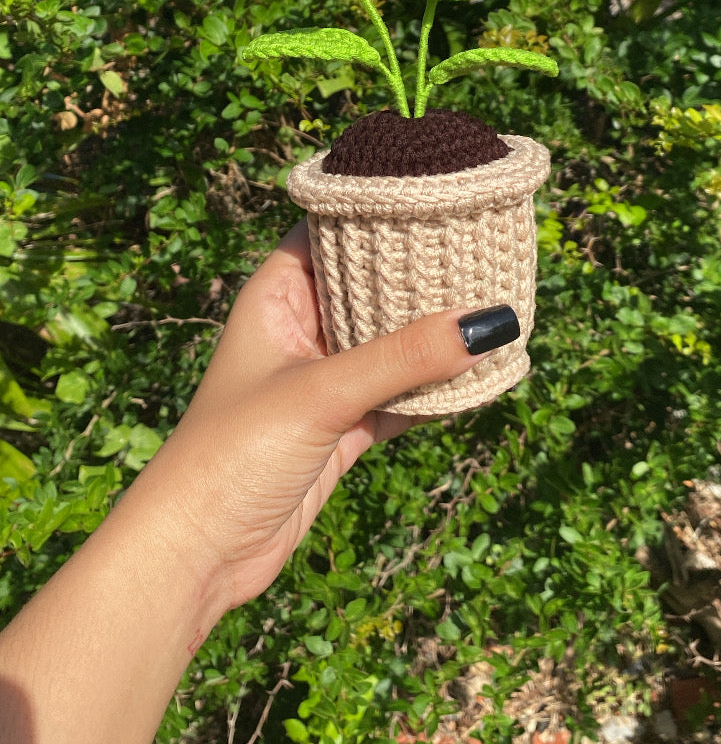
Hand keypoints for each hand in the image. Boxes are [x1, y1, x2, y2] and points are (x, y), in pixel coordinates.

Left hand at [132, 220, 496, 620]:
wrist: (198, 552)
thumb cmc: (232, 454)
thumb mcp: (321, 394)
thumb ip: (403, 357)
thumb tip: (488, 322)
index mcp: (276, 295)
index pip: (331, 230)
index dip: (376, 209)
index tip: (436, 191)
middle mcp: (301, 329)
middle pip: (370, 284)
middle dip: (420, 273)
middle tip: (484, 245)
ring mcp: (324, 380)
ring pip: (392, 343)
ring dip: (435, 335)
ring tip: (499, 303)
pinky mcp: (342, 428)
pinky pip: (401, 395)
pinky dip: (436, 389)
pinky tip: (482, 374)